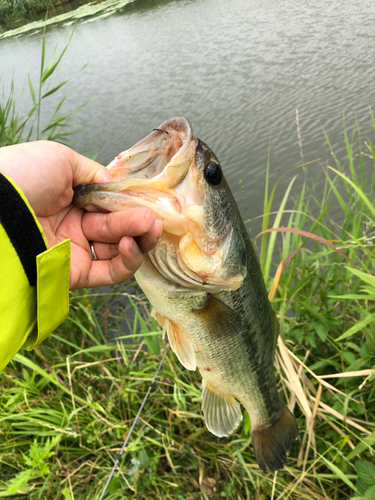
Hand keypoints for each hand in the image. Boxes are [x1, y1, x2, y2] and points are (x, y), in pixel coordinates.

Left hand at [0, 141, 161, 289]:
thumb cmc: (21, 176)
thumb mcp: (60, 159)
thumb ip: (94, 172)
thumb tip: (115, 186)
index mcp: (70, 200)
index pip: (110, 206)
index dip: (131, 205)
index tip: (148, 202)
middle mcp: (74, 226)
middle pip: (118, 228)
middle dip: (139, 222)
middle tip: (152, 217)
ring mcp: (75, 251)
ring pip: (119, 251)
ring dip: (139, 240)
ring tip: (148, 227)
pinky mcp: (74, 273)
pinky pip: (111, 272)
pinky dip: (127, 260)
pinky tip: (129, 244)